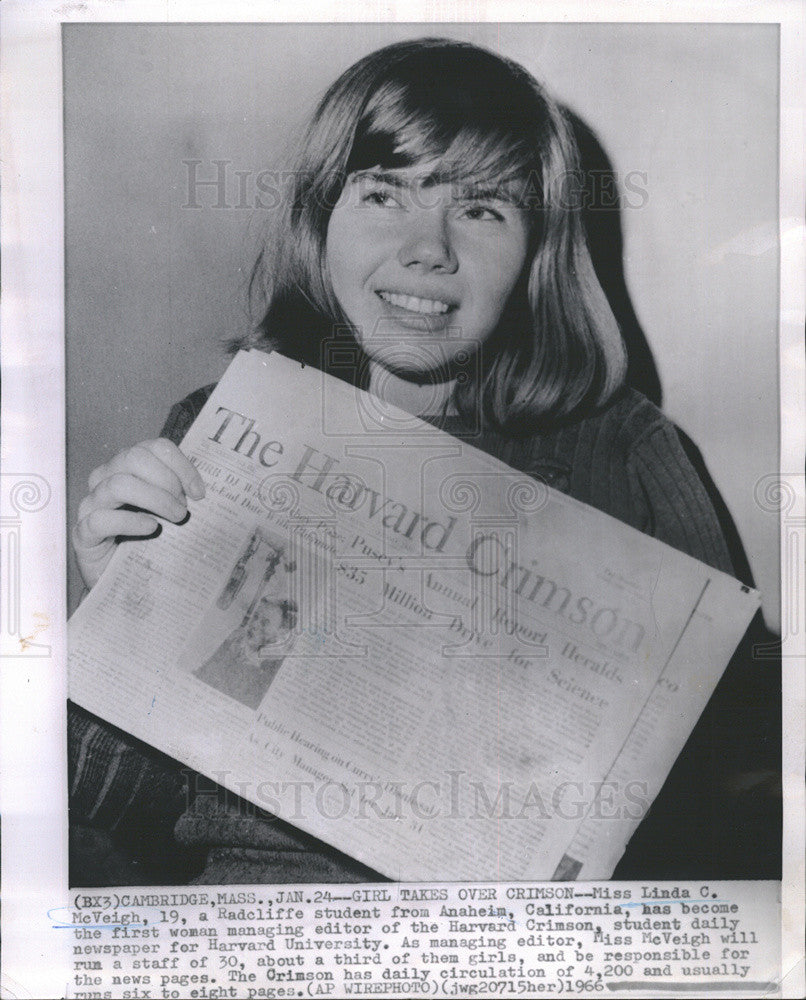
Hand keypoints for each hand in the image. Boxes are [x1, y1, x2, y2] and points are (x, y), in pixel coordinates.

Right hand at [72, 438, 205, 589]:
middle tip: (184, 507)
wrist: (122, 578)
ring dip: (155, 499)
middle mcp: (105, 479)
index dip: (181, 465)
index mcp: (127, 467)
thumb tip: (204, 492)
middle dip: (167, 480)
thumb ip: (180, 495)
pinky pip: (101, 519)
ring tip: (176, 518)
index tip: (199, 492)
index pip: (155, 447)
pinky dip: (130, 522)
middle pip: (134, 458)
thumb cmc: (148, 539)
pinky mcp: (83, 532)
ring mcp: (91, 504)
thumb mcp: (168, 512)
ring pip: (119, 484)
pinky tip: (151, 528)